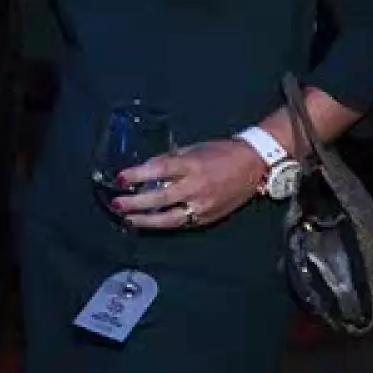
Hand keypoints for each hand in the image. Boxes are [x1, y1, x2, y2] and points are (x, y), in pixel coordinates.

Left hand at [112, 139, 266, 230]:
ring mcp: (203, 206)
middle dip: (135, 203)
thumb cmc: (221, 152)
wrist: (255, 165)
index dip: (138, 175)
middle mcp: (197, 187)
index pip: (160, 170)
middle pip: (160, 198)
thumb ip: (170, 160)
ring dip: (146, 220)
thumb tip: (146, 168)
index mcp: (193, 165)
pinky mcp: (208, 218)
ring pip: (170, 218)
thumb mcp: (193, 149)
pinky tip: (149, 223)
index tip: (120, 177)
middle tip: (116, 203)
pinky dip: (164, 224)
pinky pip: (182, 223)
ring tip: (128, 218)